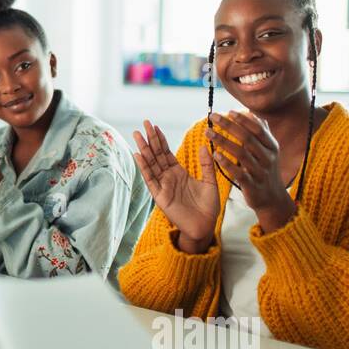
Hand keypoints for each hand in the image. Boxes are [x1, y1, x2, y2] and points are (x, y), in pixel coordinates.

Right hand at [132, 119, 218, 251]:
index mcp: (179, 173)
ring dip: (144, 149)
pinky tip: (138, 155)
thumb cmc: (208, 207)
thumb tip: (204, 146)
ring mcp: (163, 186)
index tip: (155, 126)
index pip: (167, 153)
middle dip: (150, 139)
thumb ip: (207, 164)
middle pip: (157, 155)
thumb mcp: (210, 182)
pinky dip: (144, 167)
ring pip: (151, 164)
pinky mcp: (160, 196)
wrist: (205, 226)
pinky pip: (150, 179)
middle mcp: (168, 177)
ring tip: (137, 135)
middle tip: (144, 123)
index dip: (161, 140)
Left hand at [206, 111, 294, 230]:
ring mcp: (261, 172)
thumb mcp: (269, 151)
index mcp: (272, 147)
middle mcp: (268, 158)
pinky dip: (227, 163)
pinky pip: (239, 173)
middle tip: (213, 117)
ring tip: (208, 133)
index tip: (228, 111)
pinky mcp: (252, 186)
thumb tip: (251, 113)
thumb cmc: (266, 170)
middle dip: (229, 126)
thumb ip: (261, 132)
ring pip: (241, 154)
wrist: (273, 199)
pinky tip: (215, 155)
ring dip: (223, 141)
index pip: (258, 129)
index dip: (243, 119)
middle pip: (247, 138)